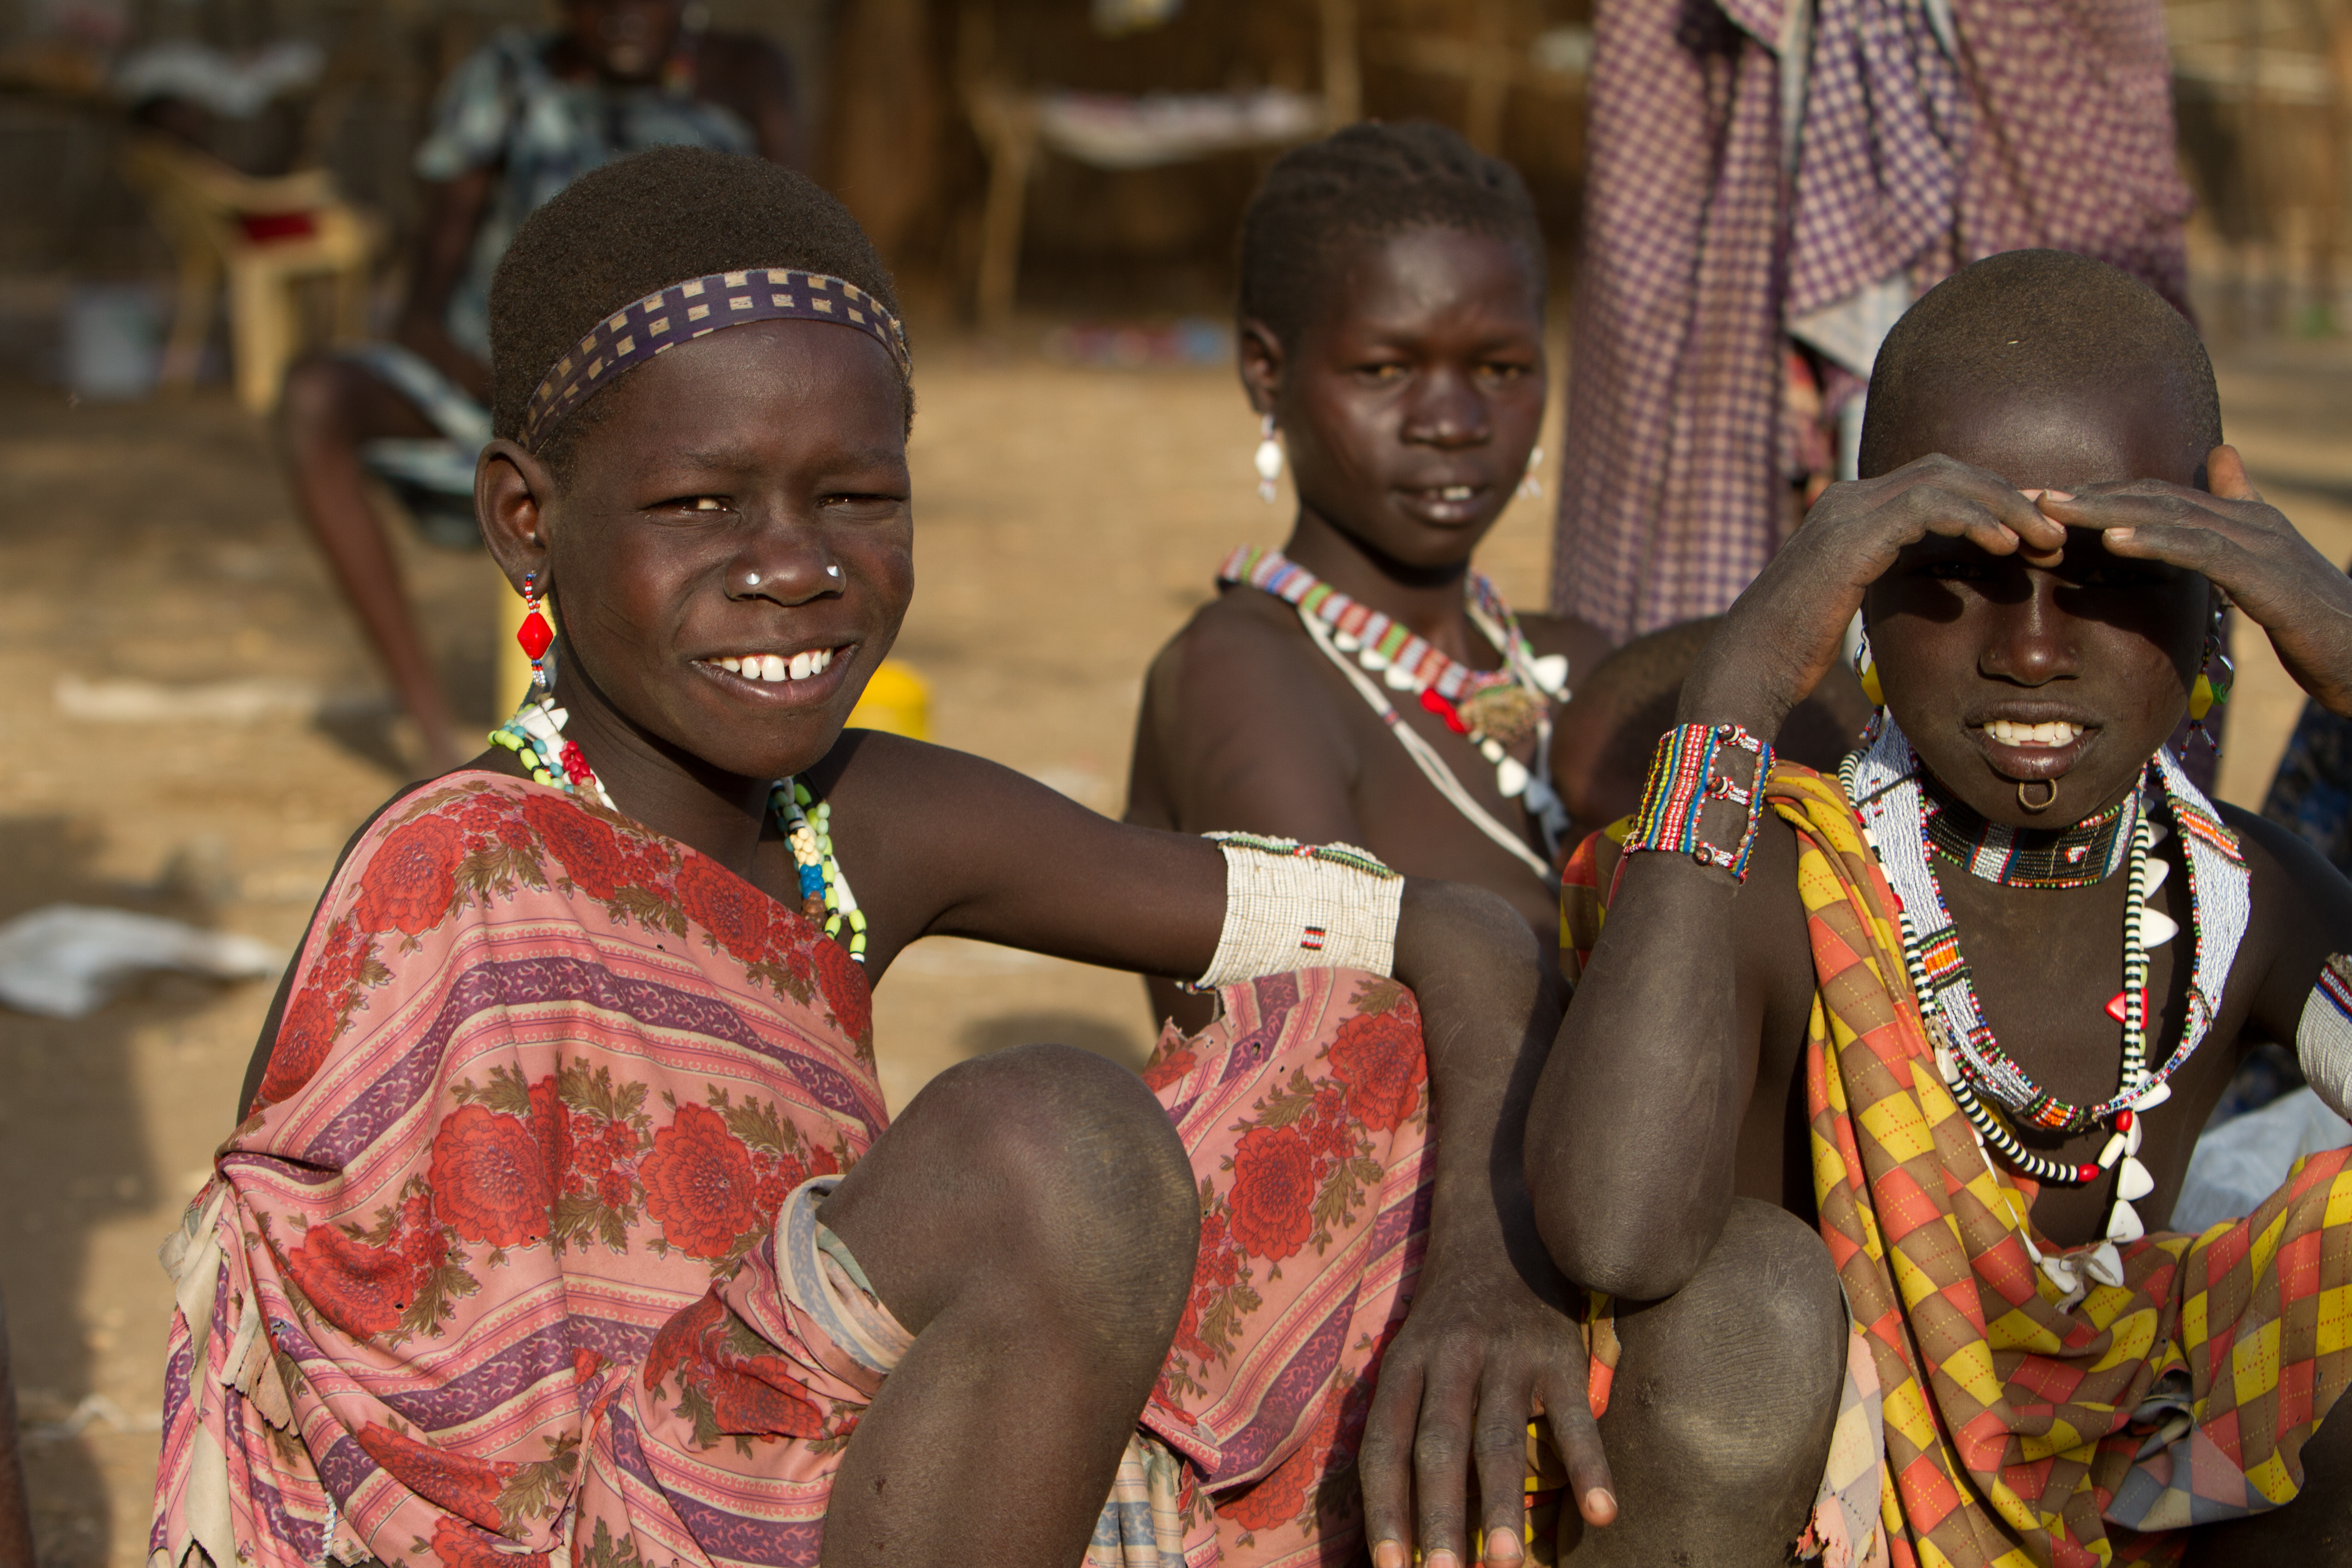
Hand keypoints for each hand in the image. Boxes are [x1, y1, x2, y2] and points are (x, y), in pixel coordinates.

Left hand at [1358, 1243, 1614, 1567]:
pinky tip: (1602, 1514)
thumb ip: (1406, 1420)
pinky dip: (1591, 1466)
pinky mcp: (1559, 1353)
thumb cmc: (1451, 1317)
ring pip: (1500, 1437)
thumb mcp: (1412, 1352)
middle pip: (1439, 1446)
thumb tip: (1397, 1517)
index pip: (1385, 1445)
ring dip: (1502, 1504)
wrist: (1500, 1230)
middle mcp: (1450, 1359)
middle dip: (1439, 1517)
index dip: (1385, 1509)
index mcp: (1405, 1365)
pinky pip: (1574, 1416)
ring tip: (1505, 1565)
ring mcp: (1507, 1355)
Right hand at [1682, 454, 2065, 737]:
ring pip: (1944, 480)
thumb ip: (1897, 582)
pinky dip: (1973, 521)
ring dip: (2004, 506)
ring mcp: (1847, 512)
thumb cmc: (1796, 651)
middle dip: (2008, 495)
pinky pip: (1927, 507)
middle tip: (2057, 530)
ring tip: (2047, 539)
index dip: (1992, 500)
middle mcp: (1848, 499)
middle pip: (1947, 469)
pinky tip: (2006, 547)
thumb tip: (1951, 594)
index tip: (2036, 531)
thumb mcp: (1859, 605)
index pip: (1935, 482)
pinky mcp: (1852, 535)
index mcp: (1851, 511)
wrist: (1749, 666)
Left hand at [2044, 446, 2351, 715]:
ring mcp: (2258, 543)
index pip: (2159, 497)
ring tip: (2057, 509)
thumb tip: (2222, 458)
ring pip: (2171, 515)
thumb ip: (2240, 513)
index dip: (2103, 494)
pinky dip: (2157, 540)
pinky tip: (2115, 540)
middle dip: (2091, 495)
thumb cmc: (2314, 616)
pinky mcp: (2265, 575)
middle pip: (2155, 497)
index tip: (2046, 499)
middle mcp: (2248, 521)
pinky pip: (2202, 550)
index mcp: (2242, 519)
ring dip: (2109, 510)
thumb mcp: (2266, 565)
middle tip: (2032, 494)